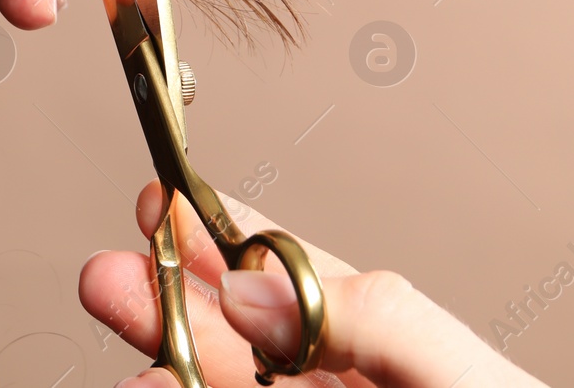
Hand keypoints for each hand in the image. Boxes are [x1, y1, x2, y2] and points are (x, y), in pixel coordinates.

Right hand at [79, 180, 548, 387]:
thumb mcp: (462, 376)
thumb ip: (370, 318)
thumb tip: (254, 284)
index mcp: (383, 343)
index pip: (287, 275)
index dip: (221, 237)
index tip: (163, 203)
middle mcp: (332, 385)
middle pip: (234, 335)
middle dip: (168, 296)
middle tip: (112, 272)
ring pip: (218, 387)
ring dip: (166, 359)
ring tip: (132, 335)